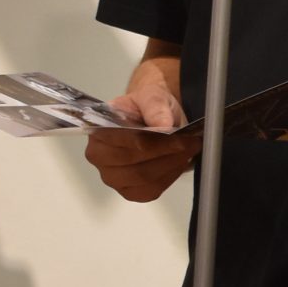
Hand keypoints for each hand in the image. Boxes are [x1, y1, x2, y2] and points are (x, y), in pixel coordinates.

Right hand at [84, 88, 195, 203]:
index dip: (146, 140)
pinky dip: (169, 177)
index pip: (119, 141)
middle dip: (164, 153)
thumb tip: (163, 125)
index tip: (172, 134)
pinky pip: (150, 191)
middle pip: (132, 164)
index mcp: (98, 131)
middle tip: (189, 142)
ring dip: (171, 166)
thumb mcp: (151, 95)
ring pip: (143, 179)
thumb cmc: (146, 107)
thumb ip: (155, 106)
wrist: (152, 119)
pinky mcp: (129, 191)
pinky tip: (179, 163)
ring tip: (188, 150)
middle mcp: (99, 157)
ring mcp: (113, 177)